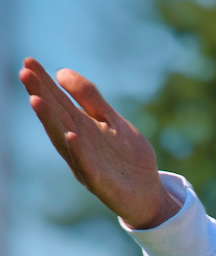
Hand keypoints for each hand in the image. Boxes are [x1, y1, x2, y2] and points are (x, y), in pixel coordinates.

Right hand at [19, 58, 179, 229]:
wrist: (149, 194)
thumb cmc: (129, 158)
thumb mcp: (112, 121)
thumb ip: (91, 99)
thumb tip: (61, 72)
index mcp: (81, 128)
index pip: (59, 102)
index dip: (44, 83)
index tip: (29, 61)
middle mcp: (78, 144)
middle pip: (57, 117)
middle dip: (40, 95)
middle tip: (25, 73)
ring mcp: (87, 163)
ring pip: (64, 140)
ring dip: (50, 121)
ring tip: (36, 99)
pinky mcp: (100, 182)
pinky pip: (87, 166)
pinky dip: (78, 152)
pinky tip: (71, 136)